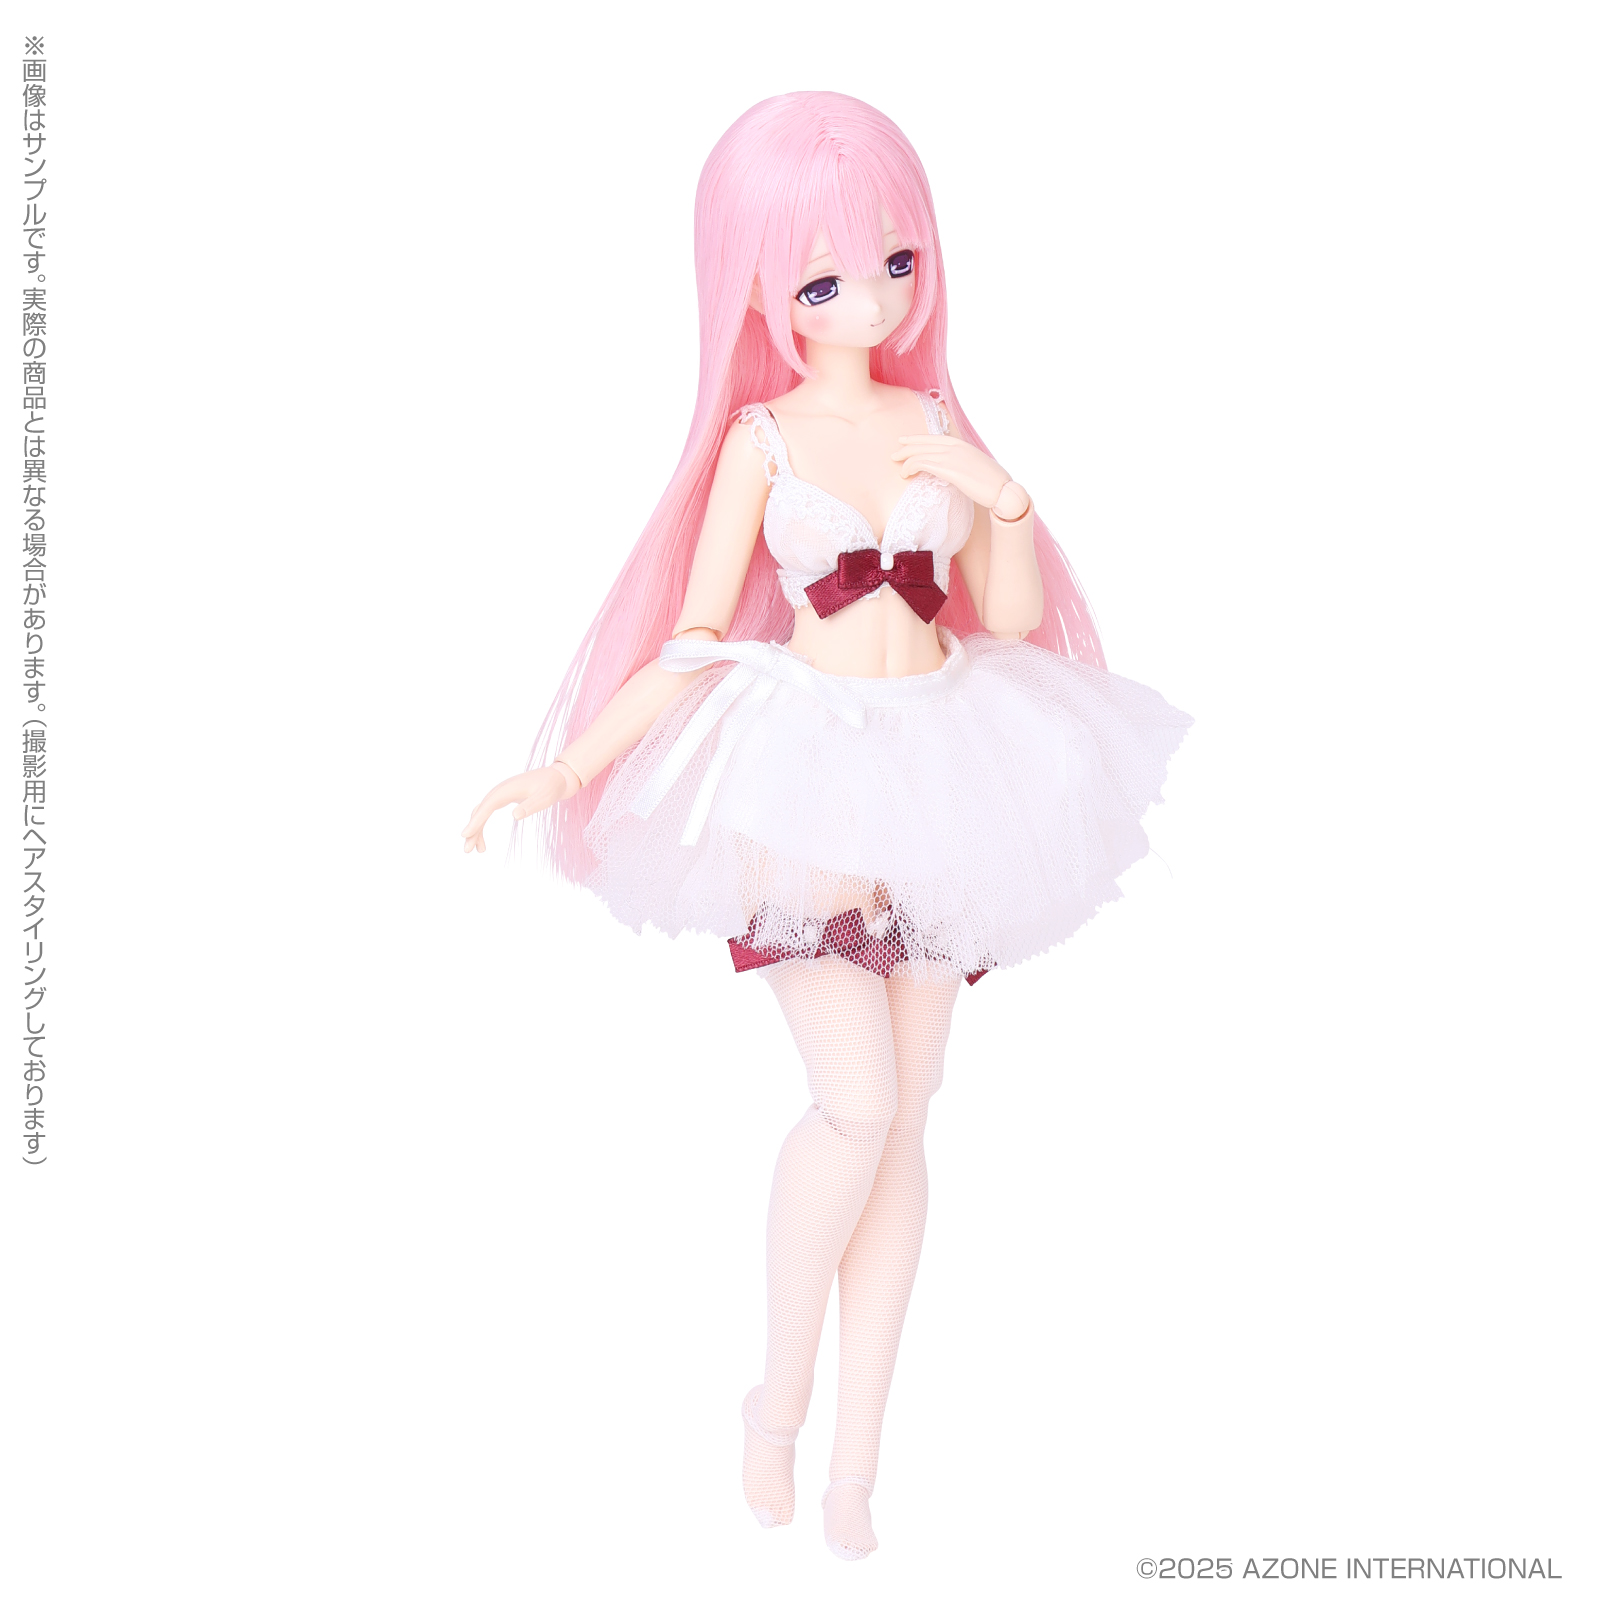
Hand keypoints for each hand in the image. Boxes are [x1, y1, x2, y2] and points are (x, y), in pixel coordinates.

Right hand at [461, 765, 574, 852]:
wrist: (556, 777)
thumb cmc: (551, 787)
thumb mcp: (546, 797)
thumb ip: (531, 805)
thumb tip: (515, 816)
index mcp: (505, 790)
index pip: (486, 807)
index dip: (476, 821)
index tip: (464, 835)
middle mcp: (499, 791)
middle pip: (479, 811)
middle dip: (472, 830)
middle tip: (467, 851)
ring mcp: (499, 795)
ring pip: (481, 813)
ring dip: (476, 831)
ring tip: (478, 851)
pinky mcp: (503, 799)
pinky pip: (486, 812)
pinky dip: (481, 826)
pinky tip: (483, 841)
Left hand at [890, 434, 1011, 509]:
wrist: (1003, 491)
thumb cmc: (993, 485)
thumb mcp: (977, 468)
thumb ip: (965, 465)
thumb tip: (959, 471)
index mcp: (962, 445)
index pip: (935, 437)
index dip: (918, 438)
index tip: (905, 440)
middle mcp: (955, 447)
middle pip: (924, 443)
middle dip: (907, 447)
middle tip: (894, 453)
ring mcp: (951, 456)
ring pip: (920, 452)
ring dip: (905, 459)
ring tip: (898, 468)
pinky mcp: (948, 468)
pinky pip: (922, 463)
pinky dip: (910, 467)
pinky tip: (905, 474)